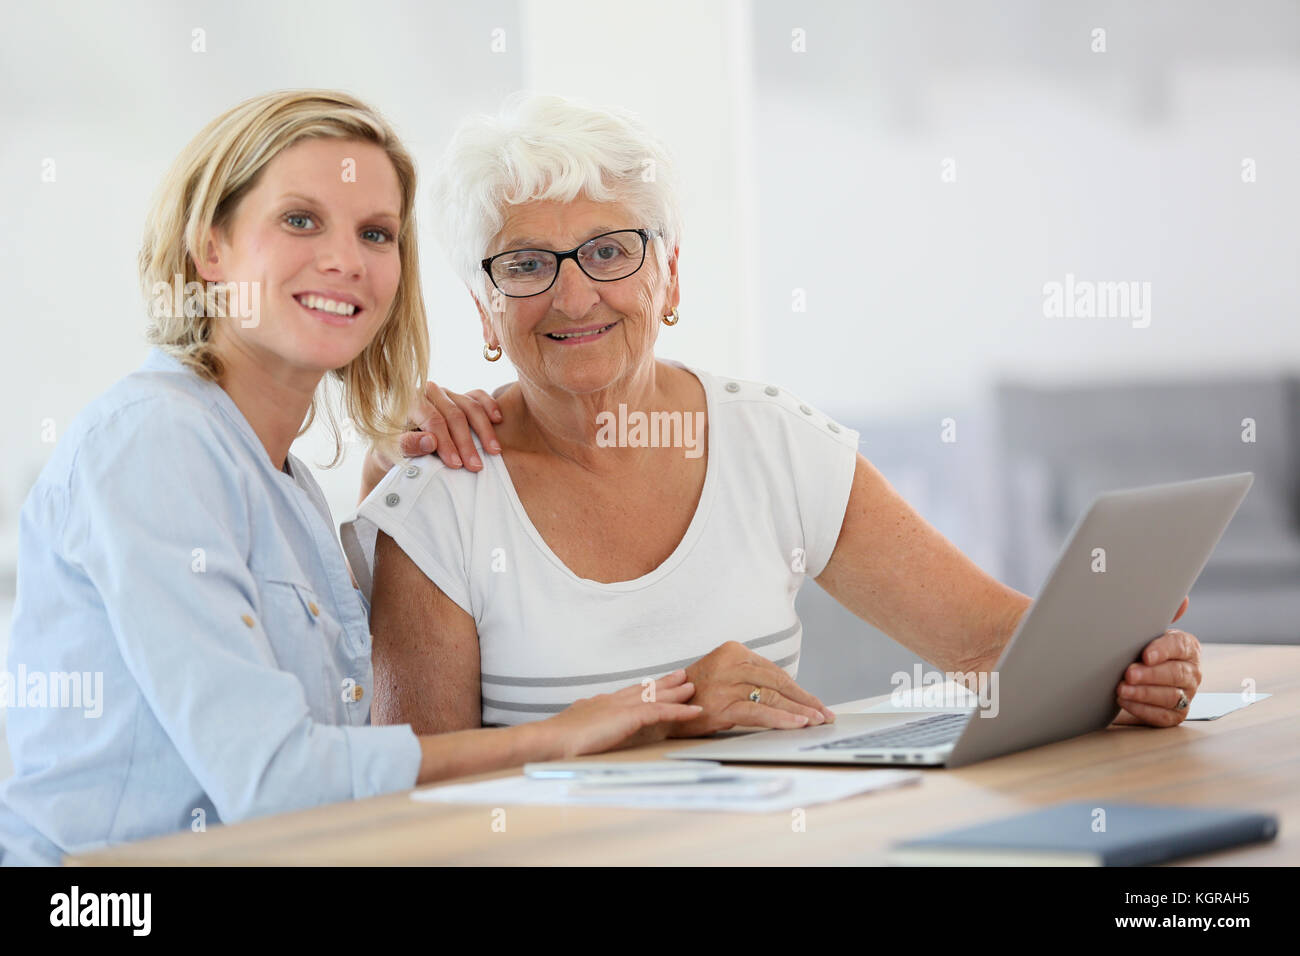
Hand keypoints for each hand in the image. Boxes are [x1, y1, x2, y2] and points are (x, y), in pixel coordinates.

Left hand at [361, 382, 503, 499]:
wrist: (395, 445)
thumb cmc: (390, 450)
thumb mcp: (389, 452)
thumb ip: (406, 446)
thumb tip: (430, 442)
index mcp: (408, 402)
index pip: (433, 420)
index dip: (446, 443)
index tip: (455, 464)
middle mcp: (428, 392)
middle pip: (454, 414)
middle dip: (466, 442)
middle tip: (475, 466)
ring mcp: (446, 393)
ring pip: (469, 405)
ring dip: (484, 429)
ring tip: (493, 451)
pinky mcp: (459, 396)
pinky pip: (478, 396)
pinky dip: (490, 406)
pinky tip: (497, 421)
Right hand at [541, 670, 703, 757]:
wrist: (551, 740)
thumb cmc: (555, 741)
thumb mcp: (571, 731)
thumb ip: (582, 729)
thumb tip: (581, 732)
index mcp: (598, 704)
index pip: (626, 694)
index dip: (643, 688)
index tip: (654, 684)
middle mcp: (611, 701)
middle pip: (643, 689)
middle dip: (663, 683)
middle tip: (680, 674)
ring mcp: (620, 707)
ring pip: (654, 697)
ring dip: (675, 692)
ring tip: (691, 686)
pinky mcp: (629, 717)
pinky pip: (661, 712)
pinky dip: (680, 711)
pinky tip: (694, 711)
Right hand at [669, 640, 836, 737]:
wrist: (663, 707)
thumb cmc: (697, 695)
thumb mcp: (723, 675)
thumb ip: (749, 678)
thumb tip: (787, 695)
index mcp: (733, 650)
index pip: (774, 671)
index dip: (798, 689)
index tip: (815, 702)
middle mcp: (730, 663)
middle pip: (777, 682)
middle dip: (804, 700)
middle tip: (824, 714)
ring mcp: (726, 683)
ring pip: (773, 696)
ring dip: (799, 711)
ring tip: (817, 721)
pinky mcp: (723, 704)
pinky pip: (760, 711)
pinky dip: (782, 718)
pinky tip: (798, 724)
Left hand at [1113, 596, 1200, 726]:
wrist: (1130, 676)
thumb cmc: (1140, 650)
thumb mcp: (1145, 632)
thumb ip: (1160, 615)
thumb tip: (1182, 599)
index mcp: (1186, 647)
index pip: (1180, 647)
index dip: (1163, 650)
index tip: (1145, 654)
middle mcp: (1191, 672)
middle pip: (1177, 674)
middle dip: (1151, 674)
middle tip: (1128, 673)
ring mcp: (1185, 695)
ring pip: (1170, 697)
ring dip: (1144, 693)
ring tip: (1121, 689)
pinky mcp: (1174, 715)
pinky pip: (1162, 716)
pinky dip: (1142, 709)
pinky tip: (1125, 701)